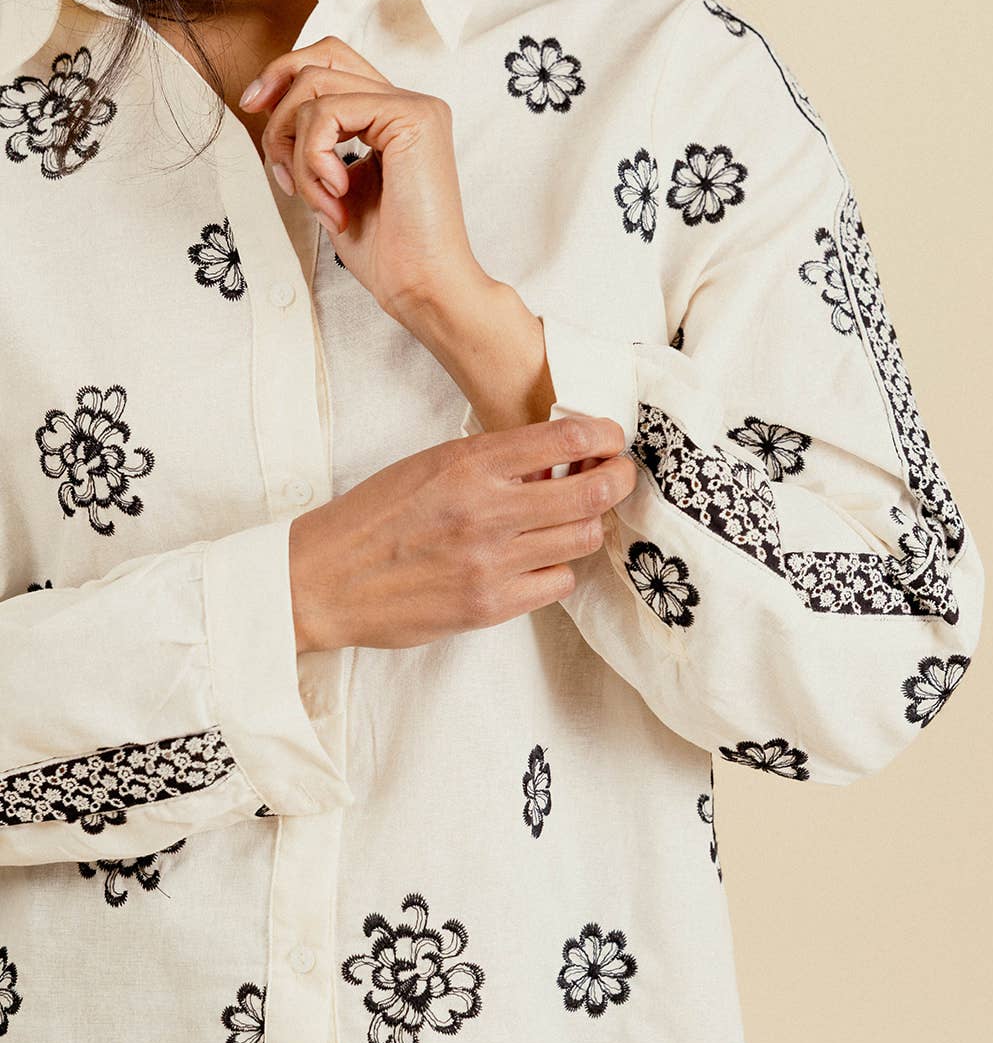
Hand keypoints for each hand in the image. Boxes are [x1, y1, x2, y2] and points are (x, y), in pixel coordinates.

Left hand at [241, 35, 488, 323]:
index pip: (330, 63)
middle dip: (278, 108)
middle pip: (319, 59)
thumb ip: (313, 143)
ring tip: (320, 202)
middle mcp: (408, 103)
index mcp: (392, 118)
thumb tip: (268, 106)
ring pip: (315, 88)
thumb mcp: (332, 186)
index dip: (283, 75)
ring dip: (296, 152)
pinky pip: (327, 112)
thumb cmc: (386, 253)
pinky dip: (313, 159)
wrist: (422, 287)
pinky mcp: (413, 118)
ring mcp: (414, 107)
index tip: (253, 107)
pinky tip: (335, 198)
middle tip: (278, 169)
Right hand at [288, 415, 638, 653]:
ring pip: (582, 538)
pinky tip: (540, 558)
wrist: (324, 579)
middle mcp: (486, 510)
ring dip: (586, 525)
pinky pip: (558, 582)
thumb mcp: (430, 464)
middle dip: (617, 480)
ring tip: (571, 518)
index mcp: (469, 463)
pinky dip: (559, 567)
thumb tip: (557, 462)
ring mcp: (491, 562)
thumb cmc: (375, 517)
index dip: (604, 436)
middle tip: (618, 476)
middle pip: (592, 493)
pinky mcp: (490, 605)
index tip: (610, 439)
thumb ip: (493, 460)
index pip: (566, 440)